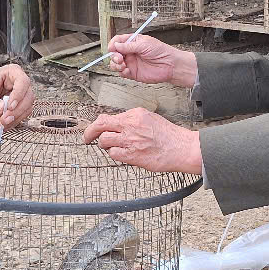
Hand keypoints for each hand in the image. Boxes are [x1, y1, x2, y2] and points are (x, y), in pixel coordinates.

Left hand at [0, 64, 35, 129]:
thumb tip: (1, 109)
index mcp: (12, 72)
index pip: (23, 82)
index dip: (18, 95)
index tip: (9, 107)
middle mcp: (19, 83)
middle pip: (28, 97)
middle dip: (16, 111)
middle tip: (3, 120)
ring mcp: (20, 95)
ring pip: (26, 108)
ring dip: (15, 119)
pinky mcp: (18, 106)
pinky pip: (21, 116)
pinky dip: (13, 122)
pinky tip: (2, 125)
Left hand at [83, 108, 201, 173]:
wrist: (181, 148)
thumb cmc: (169, 136)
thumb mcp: (150, 118)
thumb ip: (132, 120)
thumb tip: (115, 125)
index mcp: (135, 114)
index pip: (108, 116)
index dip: (98, 124)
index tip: (94, 129)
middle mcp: (131, 125)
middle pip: (100, 125)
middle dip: (89, 132)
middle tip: (86, 138)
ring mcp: (131, 140)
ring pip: (104, 140)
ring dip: (104, 145)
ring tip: (111, 148)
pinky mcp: (132, 155)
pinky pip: (113, 154)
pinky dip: (114, 155)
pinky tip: (121, 155)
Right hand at [106, 35, 197, 87]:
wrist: (170, 65)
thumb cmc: (161, 51)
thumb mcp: (144, 45)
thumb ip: (129, 46)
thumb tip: (116, 45)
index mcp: (133, 42)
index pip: (118, 41)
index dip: (113, 44)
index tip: (112, 48)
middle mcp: (130, 52)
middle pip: (114, 53)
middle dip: (114, 56)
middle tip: (119, 58)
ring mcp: (131, 62)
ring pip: (115, 64)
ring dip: (115, 64)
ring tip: (123, 65)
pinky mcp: (133, 73)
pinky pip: (122, 73)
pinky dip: (122, 72)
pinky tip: (128, 71)